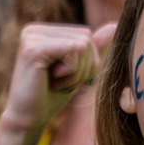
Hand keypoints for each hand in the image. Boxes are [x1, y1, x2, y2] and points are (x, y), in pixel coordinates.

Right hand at [0, 23, 115, 134]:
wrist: (28, 120)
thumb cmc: (51, 96)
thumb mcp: (78, 69)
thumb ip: (94, 46)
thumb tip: (115, 25)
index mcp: (44, 31)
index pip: (86, 35)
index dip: (87, 61)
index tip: (64, 77)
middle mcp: (35, 30)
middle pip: (86, 38)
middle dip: (83, 67)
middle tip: (60, 82)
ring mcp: (32, 36)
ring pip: (83, 44)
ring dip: (76, 72)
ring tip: (55, 82)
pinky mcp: (33, 48)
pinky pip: (73, 50)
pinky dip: (71, 72)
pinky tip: (52, 82)